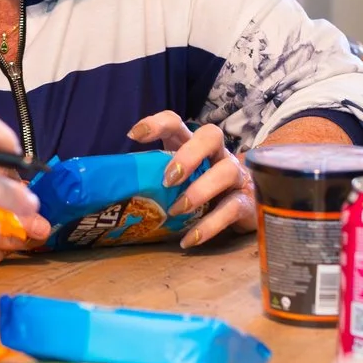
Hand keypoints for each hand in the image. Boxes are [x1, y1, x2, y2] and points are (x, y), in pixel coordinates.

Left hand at [128, 112, 255, 249]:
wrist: (246, 210)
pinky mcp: (247, 203)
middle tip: (168, 179)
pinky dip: (208, 226)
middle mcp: (218, 155)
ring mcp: (236, 177)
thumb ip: (156, 180)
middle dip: (189, 154)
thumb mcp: (181, 182)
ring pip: (226, 171)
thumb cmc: (203, 193)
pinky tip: (189, 239)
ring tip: (176, 210)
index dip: (156, 123)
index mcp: (195, 145)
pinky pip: (231, 210)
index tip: (133, 135)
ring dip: (199, 190)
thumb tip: (115, 192)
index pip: (177, 123)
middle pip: (211, 135)